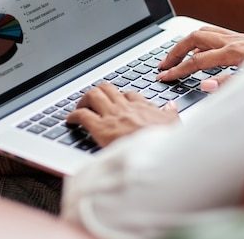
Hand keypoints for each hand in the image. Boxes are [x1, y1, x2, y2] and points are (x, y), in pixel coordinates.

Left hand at [65, 83, 179, 146]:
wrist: (158, 155)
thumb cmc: (166, 142)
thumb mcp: (174, 125)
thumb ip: (170, 113)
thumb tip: (171, 106)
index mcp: (142, 107)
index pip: (128, 94)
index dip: (120, 97)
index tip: (116, 103)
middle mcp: (125, 107)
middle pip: (107, 88)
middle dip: (98, 92)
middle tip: (93, 101)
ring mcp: (112, 116)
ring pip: (93, 95)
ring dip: (84, 99)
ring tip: (80, 106)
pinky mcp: (101, 128)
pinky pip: (82, 115)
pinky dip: (73, 116)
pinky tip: (70, 120)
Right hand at [156, 26, 243, 87]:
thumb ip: (226, 84)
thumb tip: (204, 85)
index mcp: (234, 53)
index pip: (196, 61)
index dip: (177, 70)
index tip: (163, 77)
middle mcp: (233, 41)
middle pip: (193, 39)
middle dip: (174, 52)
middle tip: (162, 65)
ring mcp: (237, 36)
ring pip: (201, 32)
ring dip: (184, 43)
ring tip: (173, 58)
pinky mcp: (241, 37)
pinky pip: (212, 33)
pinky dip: (198, 40)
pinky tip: (195, 51)